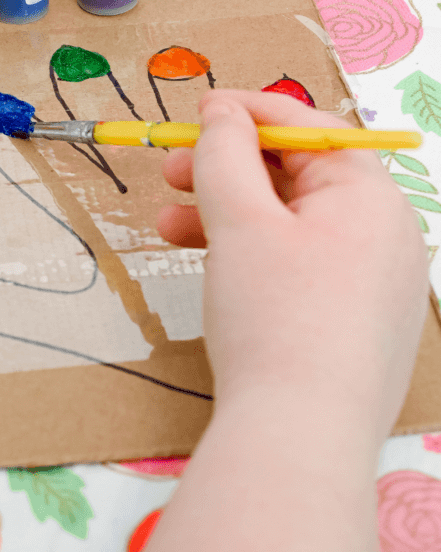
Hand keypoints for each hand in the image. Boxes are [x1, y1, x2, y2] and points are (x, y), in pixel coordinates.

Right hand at [157, 90, 428, 442]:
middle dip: (227, 170)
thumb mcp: (239, 221)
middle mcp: (385, 234)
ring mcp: (374, 284)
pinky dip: (253, 257)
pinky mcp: (355, 324)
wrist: (300, 439)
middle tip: (171, 172)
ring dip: (227, 215)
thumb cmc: (275, 317)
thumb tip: (223, 112)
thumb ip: (224, 152)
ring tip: (167, 226)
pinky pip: (301, 267)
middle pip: (298, 177)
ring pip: (292, 226)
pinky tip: (208, 266)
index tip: (199, 112)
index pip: (309, 128)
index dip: (248, 113)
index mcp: (370, 196)